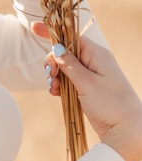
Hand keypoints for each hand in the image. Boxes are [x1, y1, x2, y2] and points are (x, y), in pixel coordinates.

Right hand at [45, 36, 141, 160]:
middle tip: (51, 73)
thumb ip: (69, 64)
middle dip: (53, 61)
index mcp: (97, 54)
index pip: (71, 36)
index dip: (53, 32)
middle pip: (65, 52)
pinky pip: (68, 80)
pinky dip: (60, 85)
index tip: (34, 28)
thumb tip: (56, 47)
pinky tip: (56, 93)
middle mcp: (94, 61)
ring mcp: (91, 75)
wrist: (126, 132)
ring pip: (65, 67)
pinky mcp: (87, 88)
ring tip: (55, 87)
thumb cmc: (110, 104)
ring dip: (56, 75)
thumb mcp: (87, 82)